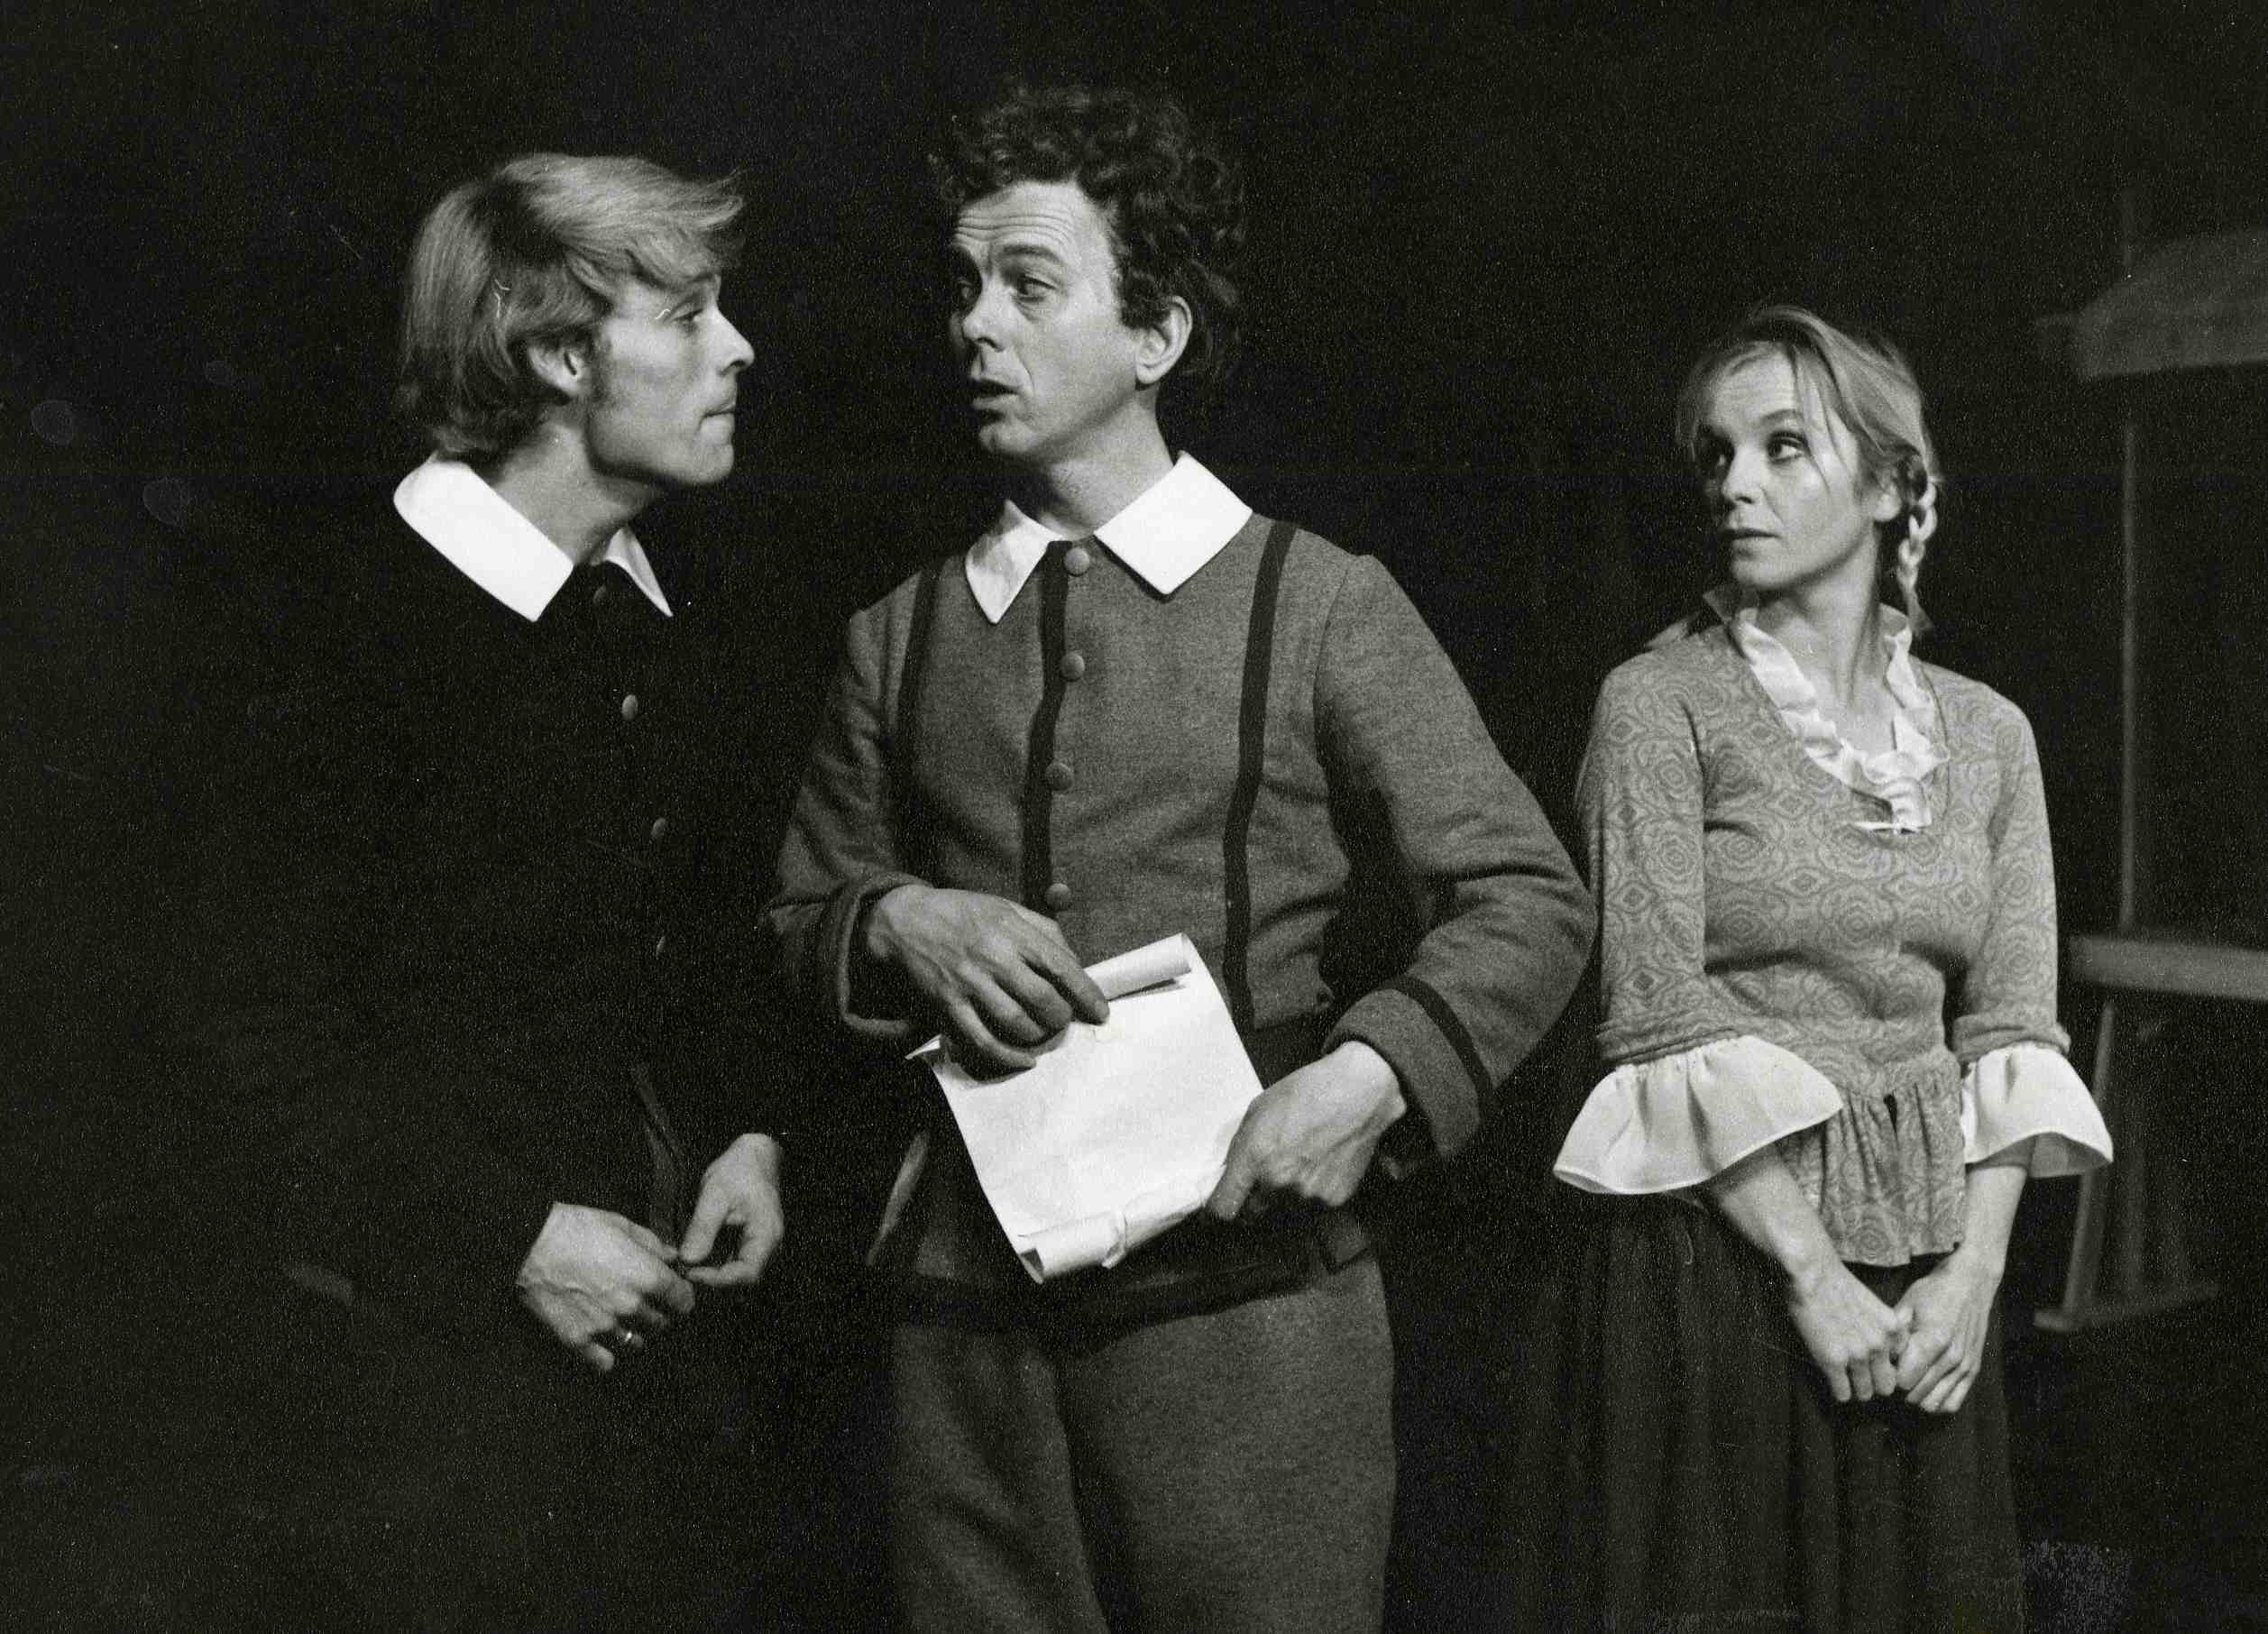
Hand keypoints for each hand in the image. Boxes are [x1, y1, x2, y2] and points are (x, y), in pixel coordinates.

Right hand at [515, 1202, 693, 1372]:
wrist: (531, 1243)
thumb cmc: (577, 1228)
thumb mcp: (621, 1224)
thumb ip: (653, 1244)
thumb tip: (671, 1257)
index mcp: (647, 1277)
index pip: (684, 1300)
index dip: (682, 1296)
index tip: (676, 1293)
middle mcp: (631, 1306)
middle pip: (661, 1323)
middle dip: (658, 1312)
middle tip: (645, 1302)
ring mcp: (604, 1326)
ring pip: (636, 1342)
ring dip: (635, 1332)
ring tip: (623, 1319)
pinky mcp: (578, 1339)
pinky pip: (605, 1361)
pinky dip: (607, 1354)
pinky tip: (603, 1341)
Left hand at [680, 1133, 785, 1292]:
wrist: (755, 1155)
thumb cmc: (739, 1170)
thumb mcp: (715, 1193)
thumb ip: (702, 1228)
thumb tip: (686, 1261)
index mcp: (766, 1236)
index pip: (747, 1274)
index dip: (718, 1280)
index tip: (689, 1273)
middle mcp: (767, 1249)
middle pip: (741, 1281)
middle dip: (711, 1282)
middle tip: (681, 1274)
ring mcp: (758, 1249)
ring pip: (735, 1276)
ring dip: (710, 1276)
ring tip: (683, 1268)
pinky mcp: (747, 1246)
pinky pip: (731, 1265)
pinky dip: (712, 1267)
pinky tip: (692, 1260)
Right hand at [864, 884, 1107, 1072]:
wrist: (905, 921)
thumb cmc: (962, 913)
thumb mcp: (1005, 907)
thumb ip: (1043, 928)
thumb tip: (1074, 961)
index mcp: (1011, 930)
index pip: (1060, 966)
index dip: (1086, 993)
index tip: (1100, 1012)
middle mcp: (993, 957)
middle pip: (1042, 999)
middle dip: (1061, 1017)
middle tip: (1063, 1020)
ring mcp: (969, 983)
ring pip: (1016, 1023)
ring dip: (1037, 1035)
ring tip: (1041, 1033)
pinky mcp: (948, 1005)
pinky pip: (982, 1040)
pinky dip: (1008, 1057)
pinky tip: (1024, 1060)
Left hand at [1206, 1042, 1403, 1220]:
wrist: (1358, 1094)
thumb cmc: (1305, 1093)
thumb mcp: (1258, 1110)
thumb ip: (1240, 1148)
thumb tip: (1230, 1174)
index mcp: (1254, 1158)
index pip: (1224, 1209)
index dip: (1218, 1212)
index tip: (1220, 1208)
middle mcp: (1278, 1183)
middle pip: (1252, 1216)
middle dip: (1252, 1202)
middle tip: (1263, 1180)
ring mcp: (1308, 1195)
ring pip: (1283, 1212)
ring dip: (1283, 1199)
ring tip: (1298, 1166)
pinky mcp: (1333, 1200)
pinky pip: (1312, 1208)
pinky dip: (1311, 1195)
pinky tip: (1319, 1168)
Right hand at [1785, 1259, 1910, 1404]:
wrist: (1812, 1274)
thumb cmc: (1838, 1284)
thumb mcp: (1875, 1305)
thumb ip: (1884, 1329)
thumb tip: (1882, 1352)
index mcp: (1893, 1330)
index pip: (1900, 1366)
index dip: (1885, 1366)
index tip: (1873, 1364)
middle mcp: (1880, 1345)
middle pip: (1887, 1386)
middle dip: (1873, 1383)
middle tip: (1859, 1376)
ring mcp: (1858, 1355)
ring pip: (1865, 1393)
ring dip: (1855, 1388)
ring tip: (1844, 1378)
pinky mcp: (1833, 1361)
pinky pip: (1843, 1394)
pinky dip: (1838, 1391)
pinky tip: (1832, 1379)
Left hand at [1893, 1252, 1999, 1413]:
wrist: (1969, 1284)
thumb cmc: (1933, 1293)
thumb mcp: (1906, 1305)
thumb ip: (1893, 1335)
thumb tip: (1880, 1360)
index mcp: (1932, 1340)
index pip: (1903, 1380)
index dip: (1889, 1375)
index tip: (1885, 1364)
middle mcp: (1951, 1357)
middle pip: (1916, 1394)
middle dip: (1899, 1388)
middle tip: (1894, 1372)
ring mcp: (1964, 1366)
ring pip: (1933, 1403)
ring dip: (1916, 1396)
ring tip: (1909, 1379)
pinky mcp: (1973, 1370)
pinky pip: (1953, 1403)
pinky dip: (1937, 1402)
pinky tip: (1926, 1389)